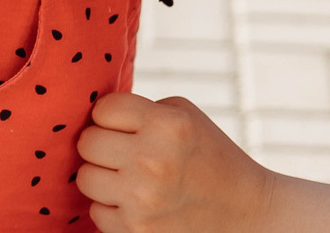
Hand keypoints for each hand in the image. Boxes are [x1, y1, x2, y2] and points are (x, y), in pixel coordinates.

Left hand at [78, 93, 270, 232]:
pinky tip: (137, 202)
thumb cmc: (210, 156)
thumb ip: (142, 109)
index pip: (103, 109)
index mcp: (167, 125)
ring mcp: (142, 199)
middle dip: (102, 145)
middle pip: (87, 143)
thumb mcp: (185, 116)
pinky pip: (96, 212)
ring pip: (85, 178)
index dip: (111, 116)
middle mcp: (152, 160)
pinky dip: (111, 207)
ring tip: (129, 177)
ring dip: (102, 177)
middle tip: (123, 151)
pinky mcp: (136, 230)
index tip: (125, 125)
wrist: (244, 212)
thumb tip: (93, 116)